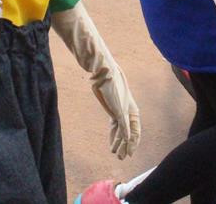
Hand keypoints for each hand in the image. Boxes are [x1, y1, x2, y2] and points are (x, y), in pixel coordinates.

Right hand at [50, 2, 140, 159]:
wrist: (101, 64)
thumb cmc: (97, 65)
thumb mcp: (97, 73)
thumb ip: (94, 73)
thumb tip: (83, 60)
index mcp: (122, 97)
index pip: (127, 116)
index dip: (123, 129)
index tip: (116, 138)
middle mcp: (127, 102)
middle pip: (132, 125)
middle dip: (128, 141)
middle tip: (124, 152)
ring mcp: (125, 106)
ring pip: (129, 131)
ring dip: (126, 144)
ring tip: (122, 155)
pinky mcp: (122, 109)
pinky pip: (125, 129)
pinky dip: (125, 140)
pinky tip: (122, 148)